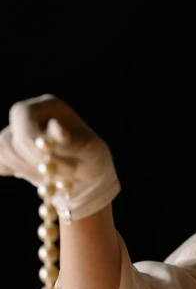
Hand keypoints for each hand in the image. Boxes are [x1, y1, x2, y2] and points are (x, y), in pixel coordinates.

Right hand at [0, 94, 119, 219]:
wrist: (89, 181)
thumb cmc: (93, 162)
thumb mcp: (91, 153)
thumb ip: (73, 141)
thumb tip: (56, 127)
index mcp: (50, 106)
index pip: (21, 115)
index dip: (30, 139)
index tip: (50, 160)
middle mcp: (30, 115)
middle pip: (9, 138)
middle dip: (32, 161)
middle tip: (58, 173)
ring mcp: (17, 133)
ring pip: (4, 152)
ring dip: (29, 170)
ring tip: (55, 175)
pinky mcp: (12, 152)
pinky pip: (0, 164)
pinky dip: (16, 172)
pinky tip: (37, 176)